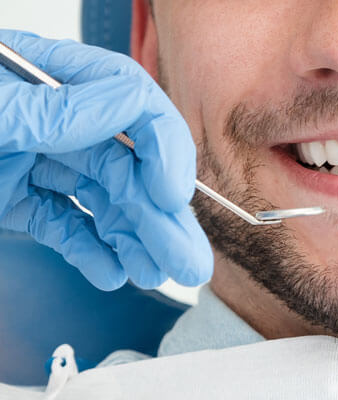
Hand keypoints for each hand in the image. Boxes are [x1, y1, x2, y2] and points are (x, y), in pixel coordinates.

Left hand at [0, 30, 211, 289]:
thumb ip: (56, 110)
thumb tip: (128, 105)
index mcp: (46, 77)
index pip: (131, 102)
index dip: (163, 148)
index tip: (173, 196)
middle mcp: (47, 117)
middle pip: (127, 163)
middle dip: (160, 217)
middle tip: (187, 258)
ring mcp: (30, 157)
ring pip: (103, 200)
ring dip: (135, 240)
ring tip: (159, 272)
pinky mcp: (11, 196)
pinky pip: (62, 224)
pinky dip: (88, 250)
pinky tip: (110, 269)